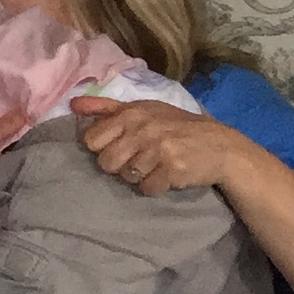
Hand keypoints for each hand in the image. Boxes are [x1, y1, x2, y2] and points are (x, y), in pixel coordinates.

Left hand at [72, 95, 254, 196]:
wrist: (221, 146)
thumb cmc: (176, 126)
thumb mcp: (143, 109)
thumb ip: (106, 107)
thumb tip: (73, 104)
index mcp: (131, 113)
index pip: (91, 140)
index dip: (101, 147)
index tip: (117, 146)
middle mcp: (143, 130)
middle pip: (105, 162)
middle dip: (118, 165)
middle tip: (137, 159)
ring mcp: (158, 151)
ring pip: (125, 176)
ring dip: (138, 176)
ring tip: (155, 165)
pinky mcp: (171, 171)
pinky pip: (146, 188)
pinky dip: (154, 186)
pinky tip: (166, 175)